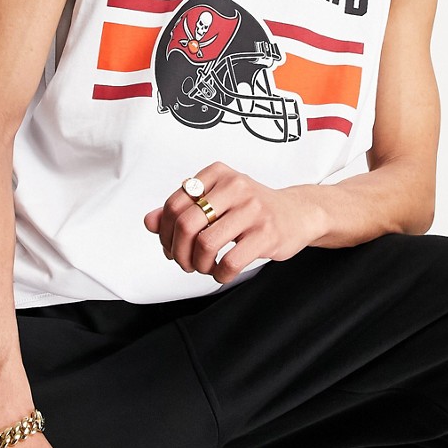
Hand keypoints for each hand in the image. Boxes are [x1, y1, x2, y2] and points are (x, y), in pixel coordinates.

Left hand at [144, 163, 322, 283]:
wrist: (298, 213)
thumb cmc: (251, 209)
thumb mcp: (217, 201)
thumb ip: (182, 210)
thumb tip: (149, 221)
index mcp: (218, 173)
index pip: (175, 203)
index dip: (165, 232)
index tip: (171, 246)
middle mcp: (235, 185)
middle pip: (187, 224)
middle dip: (179, 251)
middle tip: (185, 262)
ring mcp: (253, 209)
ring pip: (205, 243)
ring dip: (198, 264)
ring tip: (205, 266)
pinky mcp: (266, 233)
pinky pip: (230, 261)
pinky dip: (219, 274)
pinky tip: (221, 272)